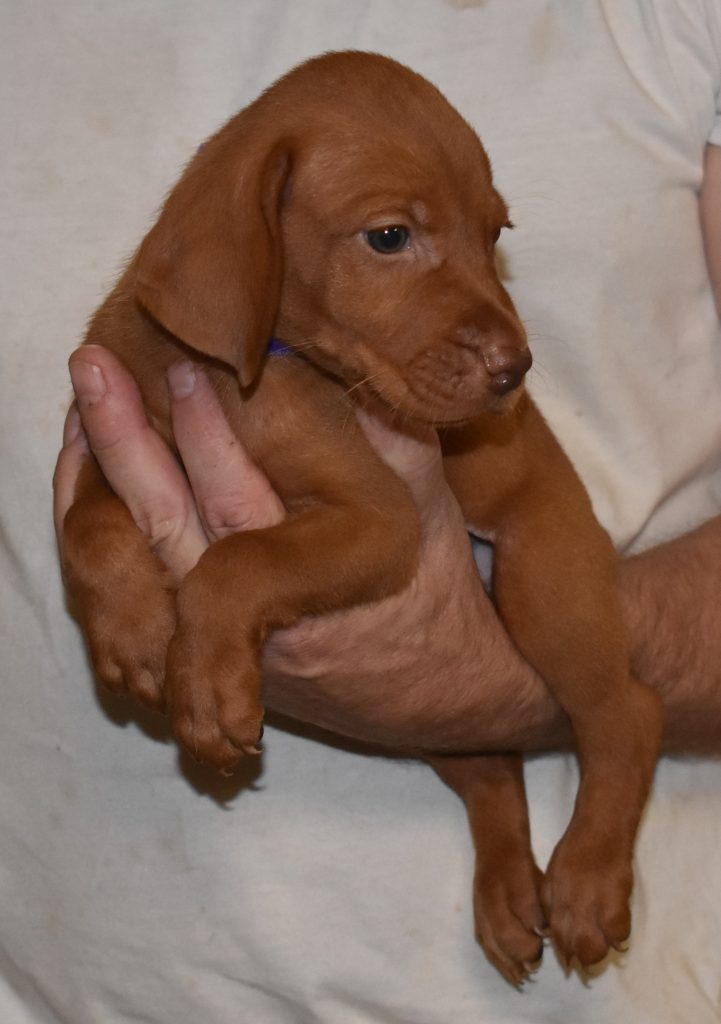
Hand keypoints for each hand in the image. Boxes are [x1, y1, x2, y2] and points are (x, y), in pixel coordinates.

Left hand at [54, 345, 564, 752]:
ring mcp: (225, 657)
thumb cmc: (436, 596)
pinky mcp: (205, 668)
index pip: (244, 507)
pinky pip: (130, 613)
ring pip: (135, 582)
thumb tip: (354, 372)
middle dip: (127, 448)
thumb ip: (396, 445)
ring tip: (76, 424)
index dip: (208, 438)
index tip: (180, 370)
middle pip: (171, 535)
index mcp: (323, 583)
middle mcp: (260, 629)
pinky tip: (85, 495)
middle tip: (94, 372)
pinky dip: (100, 552)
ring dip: (97, 498)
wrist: (438, 696)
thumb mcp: (431, 516)